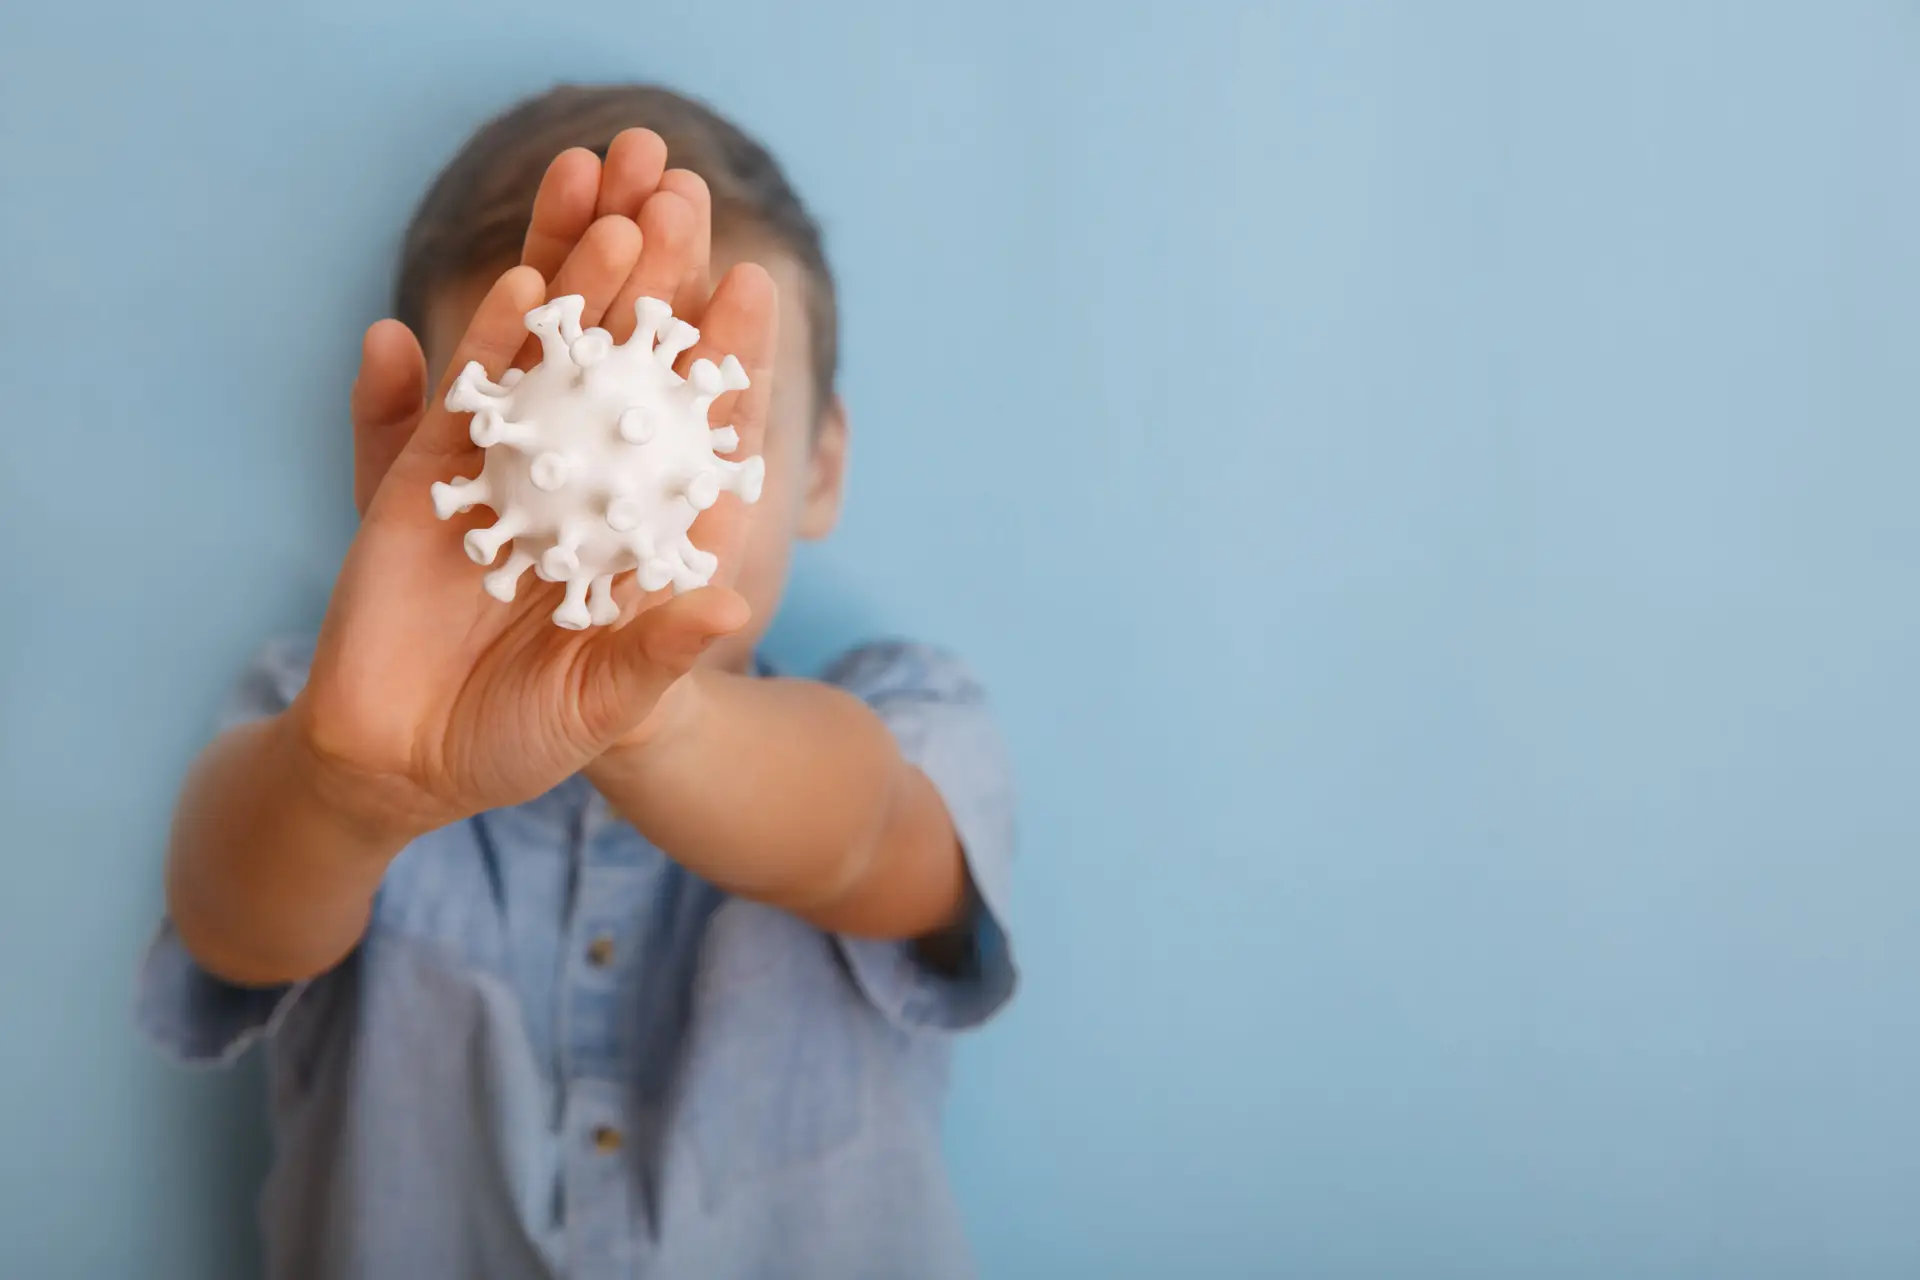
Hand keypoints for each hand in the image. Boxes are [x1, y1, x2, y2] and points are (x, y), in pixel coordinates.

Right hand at [296, 132, 778, 834]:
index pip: (691, 425)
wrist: (401, 762)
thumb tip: (728, 607)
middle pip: (620, 361)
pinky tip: (521, 289)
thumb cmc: (520, 740)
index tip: (755, 281)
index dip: (719, 355)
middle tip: (680, 188)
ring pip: (546, 358)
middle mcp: (576, 483)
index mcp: (635, 528)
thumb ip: (656, 653)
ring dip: (574, 281)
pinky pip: (462, 400)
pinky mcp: (425, 478)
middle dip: (651, 278)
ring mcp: (501, 471)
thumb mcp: (602, 706)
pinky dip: (488, 347)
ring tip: (608, 199)